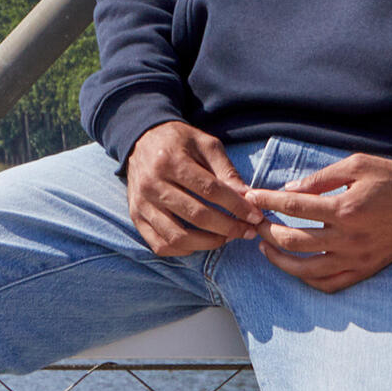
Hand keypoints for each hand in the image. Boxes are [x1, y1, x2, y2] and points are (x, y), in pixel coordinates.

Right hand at [126, 121, 264, 257]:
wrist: (141, 140)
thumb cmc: (178, 141)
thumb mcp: (204, 144)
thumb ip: (225, 170)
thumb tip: (246, 196)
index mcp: (171, 160)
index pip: (209, 190)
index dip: (236, 206)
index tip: (255, 216)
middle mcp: (153, 184)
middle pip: (196, 215)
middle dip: (228, 227)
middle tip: (247, 231)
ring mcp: (141, 203)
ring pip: (177, 236)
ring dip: (208, 243)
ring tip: (226, 238)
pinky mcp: (136, 217)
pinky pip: (160, 245)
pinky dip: (184, 250)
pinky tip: (200, 242)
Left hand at [244, 153, 391, 292]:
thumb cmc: (391, 179)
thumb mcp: (356, 165)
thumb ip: (321, 178)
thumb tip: (290, 189)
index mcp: (344, 208)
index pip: (295, 206)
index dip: (268, 201)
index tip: (251, 197)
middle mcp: (348, 238)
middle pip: (294, 239)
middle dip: (267, 229)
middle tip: (255, 220)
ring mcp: (356, 258)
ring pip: (307, 269)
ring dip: (280, 259)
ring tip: (265, 246)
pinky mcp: (364, 270)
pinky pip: (330, 284)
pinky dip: (307, 279)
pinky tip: (295, 267)